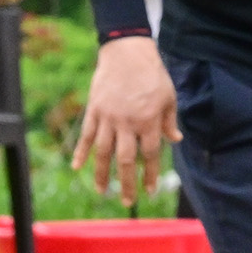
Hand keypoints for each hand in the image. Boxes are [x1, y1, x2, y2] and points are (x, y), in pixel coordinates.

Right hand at [70, 36, 176, 203]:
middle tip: (128, 201)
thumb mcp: (168, 96)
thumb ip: (169, 120)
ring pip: (104, 152)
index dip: (150, 175)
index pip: (150, 155)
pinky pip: (87, 135)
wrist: (127, 51)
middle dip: (127, 183)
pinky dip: (81, 151)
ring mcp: (109, 117)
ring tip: (102, 191)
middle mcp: (128, 123)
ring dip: (102, 174)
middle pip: (126, 160)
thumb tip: (175, 140)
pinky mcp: (95, 110)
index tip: (150, 191)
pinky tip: (76, 167)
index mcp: (148, 121)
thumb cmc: (152, 73)